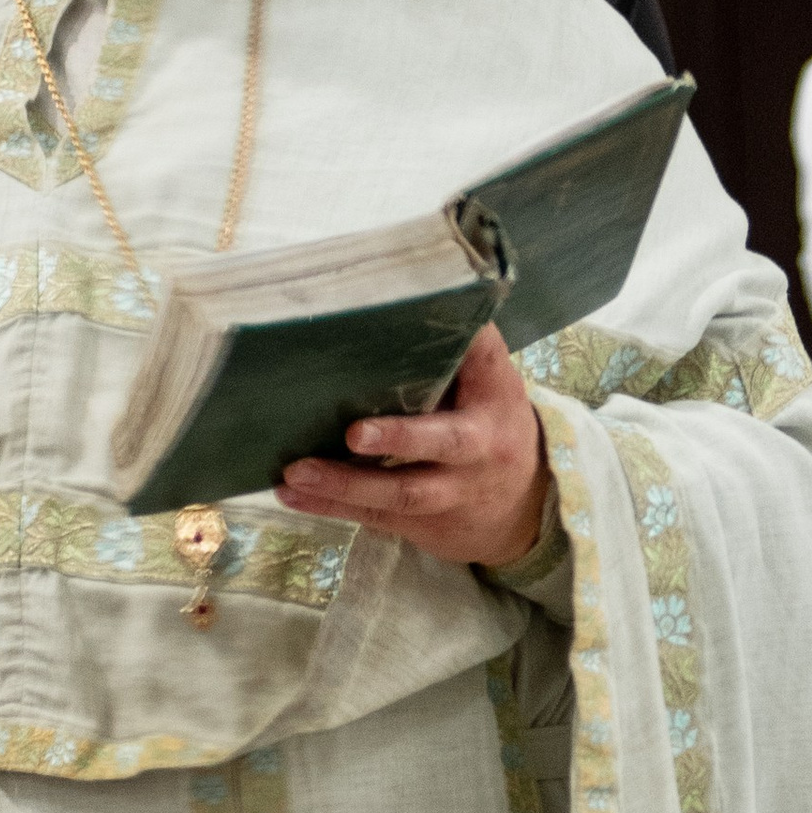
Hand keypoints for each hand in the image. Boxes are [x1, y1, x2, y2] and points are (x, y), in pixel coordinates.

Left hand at [279, 324, 552, 569]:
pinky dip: (330, 508)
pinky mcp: (421, 524)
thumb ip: (462, 347)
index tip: (426, 334)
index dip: (465, 352)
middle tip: (353, 432)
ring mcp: (450, 494)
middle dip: (400, 438)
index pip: (486, 367)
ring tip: (296, 472)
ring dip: (346, 484)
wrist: (521, 508)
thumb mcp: (493, 383)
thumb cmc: (491, 424)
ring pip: (401, 493)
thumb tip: (413, 288)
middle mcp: (477, 452)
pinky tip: (290, 494)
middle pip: (443, 446)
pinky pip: (375, 517)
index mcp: (493, 405)